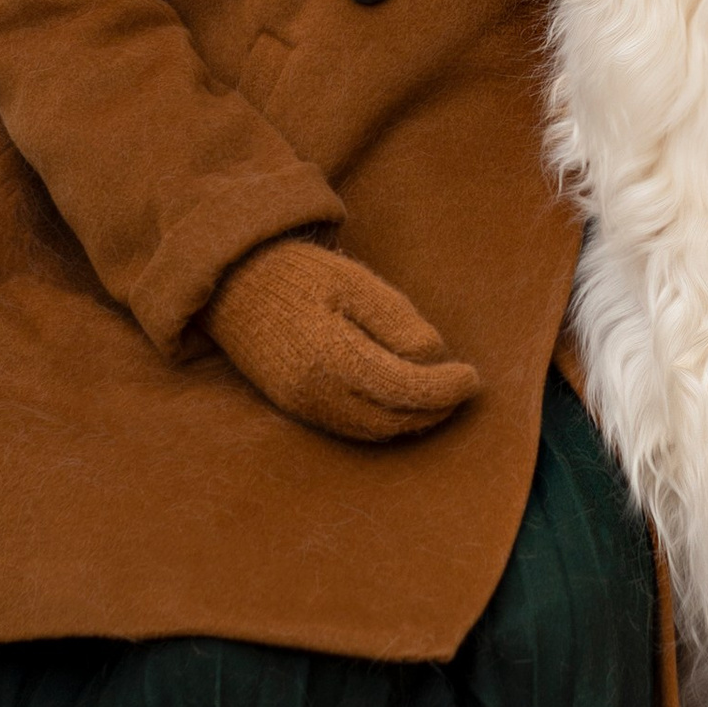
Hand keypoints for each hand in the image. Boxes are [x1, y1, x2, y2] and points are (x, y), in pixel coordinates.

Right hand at [205, 237, 479, 444]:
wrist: (234, 284)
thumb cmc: (300, 275)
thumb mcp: (356, 282)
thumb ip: (398, 322)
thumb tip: (436, 359)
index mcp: (331, 356)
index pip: (405, 389)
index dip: (446, 388)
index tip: (473, 377)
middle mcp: (315, 393)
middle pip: (393, 419)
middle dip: (436, 409)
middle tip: (463, 387)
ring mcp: (303, 406)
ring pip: (374, 431)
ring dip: (414, 420)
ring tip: (441, 395)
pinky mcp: (296, 408)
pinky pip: (352, 428)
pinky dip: (386, 421)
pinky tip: (404, 402)